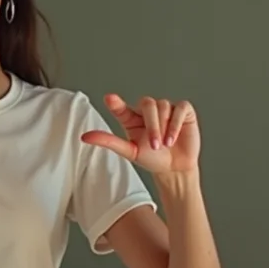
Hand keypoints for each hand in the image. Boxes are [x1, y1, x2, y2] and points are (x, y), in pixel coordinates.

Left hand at [81, 94, 199, 174]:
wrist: (174, 168)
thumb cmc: (152, 158)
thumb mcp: (129, 151)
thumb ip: (108, 141)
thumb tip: (84, 137)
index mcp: (131, 118)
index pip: (121, 107)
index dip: (116, 103)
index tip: (109, 99)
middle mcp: (147, 110)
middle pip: (148, 104)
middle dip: (152, 126)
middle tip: (155, 145)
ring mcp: (166, 108)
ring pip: (163, 106)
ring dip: (164, 127)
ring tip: (165, 144)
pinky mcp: (184, 111)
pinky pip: (180, 108)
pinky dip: (176, 124)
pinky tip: (173, 138)